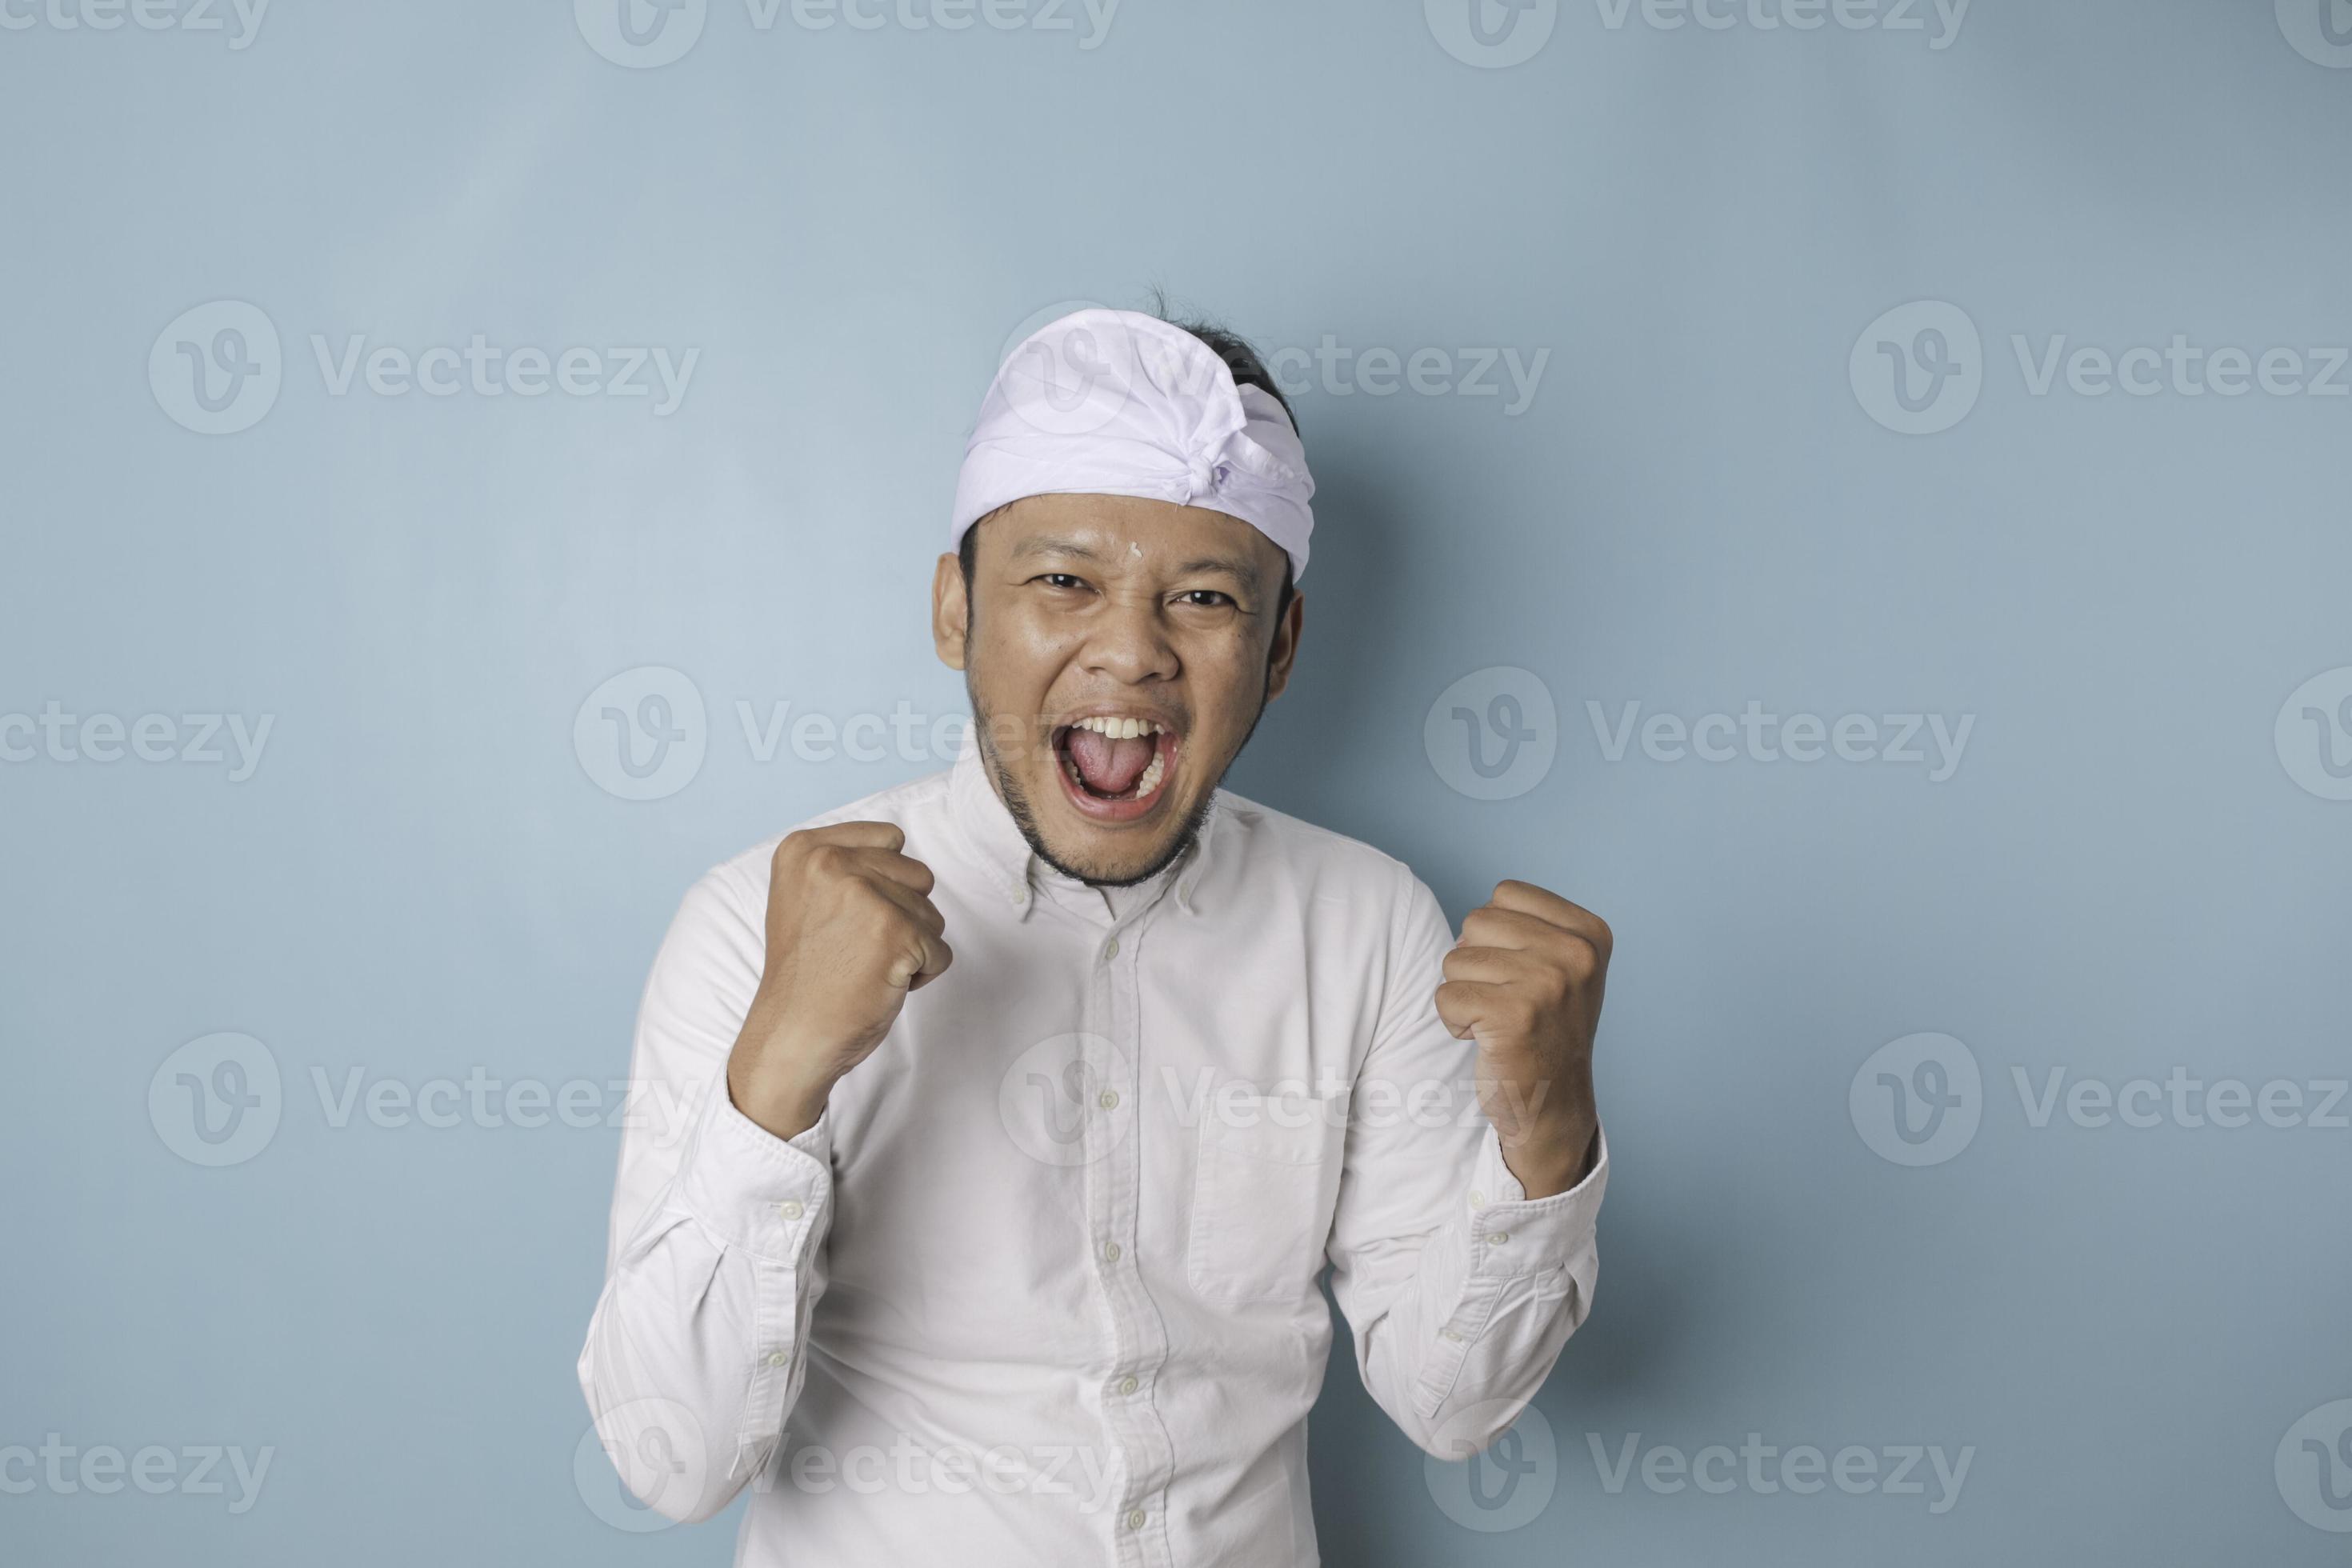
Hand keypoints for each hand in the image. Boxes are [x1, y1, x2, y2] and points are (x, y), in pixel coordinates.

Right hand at [725, 821, 951, 1139]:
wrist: (793, 1035)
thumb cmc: (807, 975)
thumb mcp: (805, 897)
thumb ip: (845, 862)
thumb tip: (898, 843)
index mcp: (805, 848)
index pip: (890, 838)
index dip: (883, 884)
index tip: (846, 918)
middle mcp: (831, 862)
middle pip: (917, 875)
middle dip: (901, 915)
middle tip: (855, 948)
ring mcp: (864, 896)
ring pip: (932, 913)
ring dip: (911, 946)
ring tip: (865, 966)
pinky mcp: (895, 933)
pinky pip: (940, 951)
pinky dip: (922, 974)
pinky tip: (880, 985)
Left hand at [1434, 880, 1610, 1197]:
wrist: (1554, 1106)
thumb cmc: (1544, 1029)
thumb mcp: (1558, 966)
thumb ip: (1524, 926)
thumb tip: (1470, 925)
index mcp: (1590, 933)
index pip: (1506, 893)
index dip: (1496, 934)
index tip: (1523, 973)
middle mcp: (1577, 954)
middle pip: (1476, 921)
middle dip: (1476, 963)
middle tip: (1508, 1001)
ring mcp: (1549, 984)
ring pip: (1456, 959)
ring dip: (1465, 994)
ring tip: (1500, 1021)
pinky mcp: (1515, 1016)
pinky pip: (1446, 996)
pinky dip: (1454, 1021)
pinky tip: (1488, 1040)